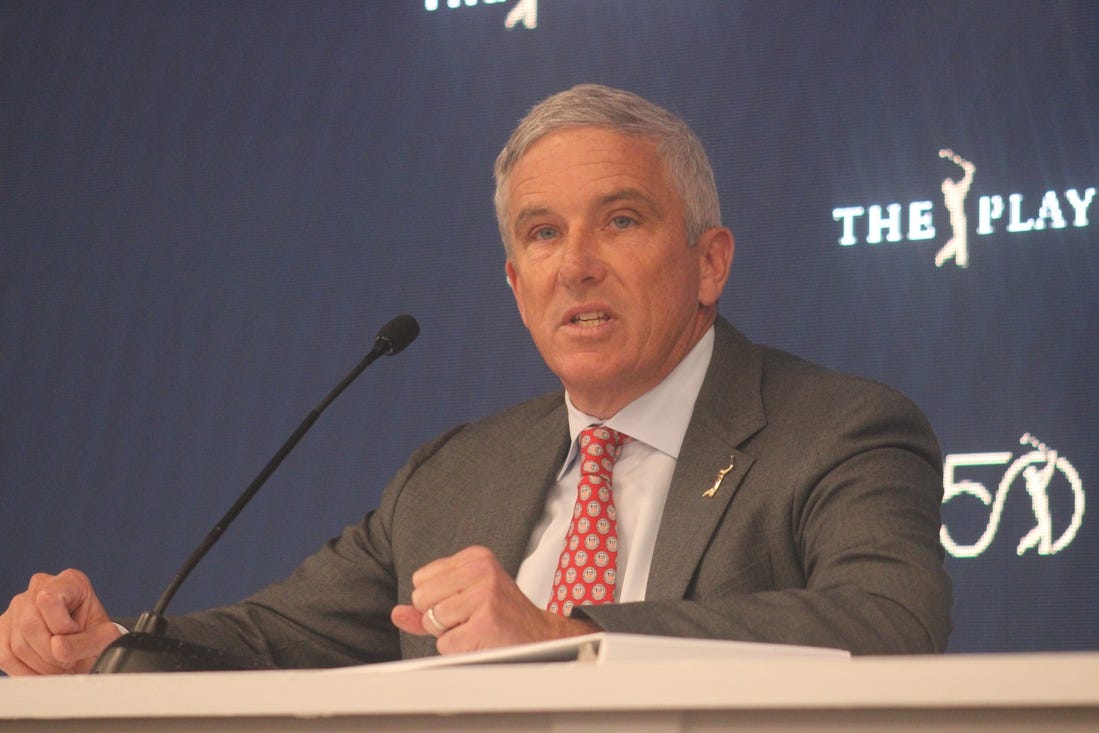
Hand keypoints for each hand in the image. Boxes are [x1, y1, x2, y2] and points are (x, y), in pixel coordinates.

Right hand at [0, 569, 120, 674]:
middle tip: (68, 661)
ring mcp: (17, 608)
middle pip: (29, 624)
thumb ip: (85, 642)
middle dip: (50, 653)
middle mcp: (39, 588)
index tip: (77, 634)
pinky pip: (4, 656)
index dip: (62, 626)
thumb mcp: (104, 639)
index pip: (49, 599)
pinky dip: (24, 671)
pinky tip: (41, 671)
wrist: (86, 650)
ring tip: (58, 666)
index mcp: (69, 581)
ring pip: (17, 645)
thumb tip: (56, 647)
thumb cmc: (95, 638)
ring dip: (40, 665)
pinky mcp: (2, 630)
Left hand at [390, 545, 598, 654]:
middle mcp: (481, 570)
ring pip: (432, 621)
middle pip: (422, 598)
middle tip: (469, 617)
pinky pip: (445, 643)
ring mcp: (484, 595)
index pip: (421, 579)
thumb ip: (429, 604)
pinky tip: (481, 638)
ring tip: (476, 627)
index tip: (463, 602)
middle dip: (438, 616)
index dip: (435, 599)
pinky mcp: (485, 622)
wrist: (539, 635)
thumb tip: (397, 613)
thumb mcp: (466, 598)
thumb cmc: (501, 615)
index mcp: (475, 557)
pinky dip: (459, 648)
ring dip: (449, 633)